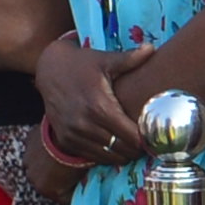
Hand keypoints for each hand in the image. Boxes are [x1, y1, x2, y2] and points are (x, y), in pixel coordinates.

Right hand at [35, 33, 150, 168]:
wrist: (49, 70)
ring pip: (109, 156)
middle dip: (138, 147)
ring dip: (124, 153)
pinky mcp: (65, 140)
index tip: (155, 134)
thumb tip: (151, 48)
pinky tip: (116, 145)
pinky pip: (92, 156)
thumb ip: (130, 59)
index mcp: (99, 105)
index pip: (131, 136)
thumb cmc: (82, 64)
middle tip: (148, 141)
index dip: (146, 138)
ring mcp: (73, 134)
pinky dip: (107, 155)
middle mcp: (84, 123)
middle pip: (122, 149)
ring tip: (134, 144)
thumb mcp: (105, 60)